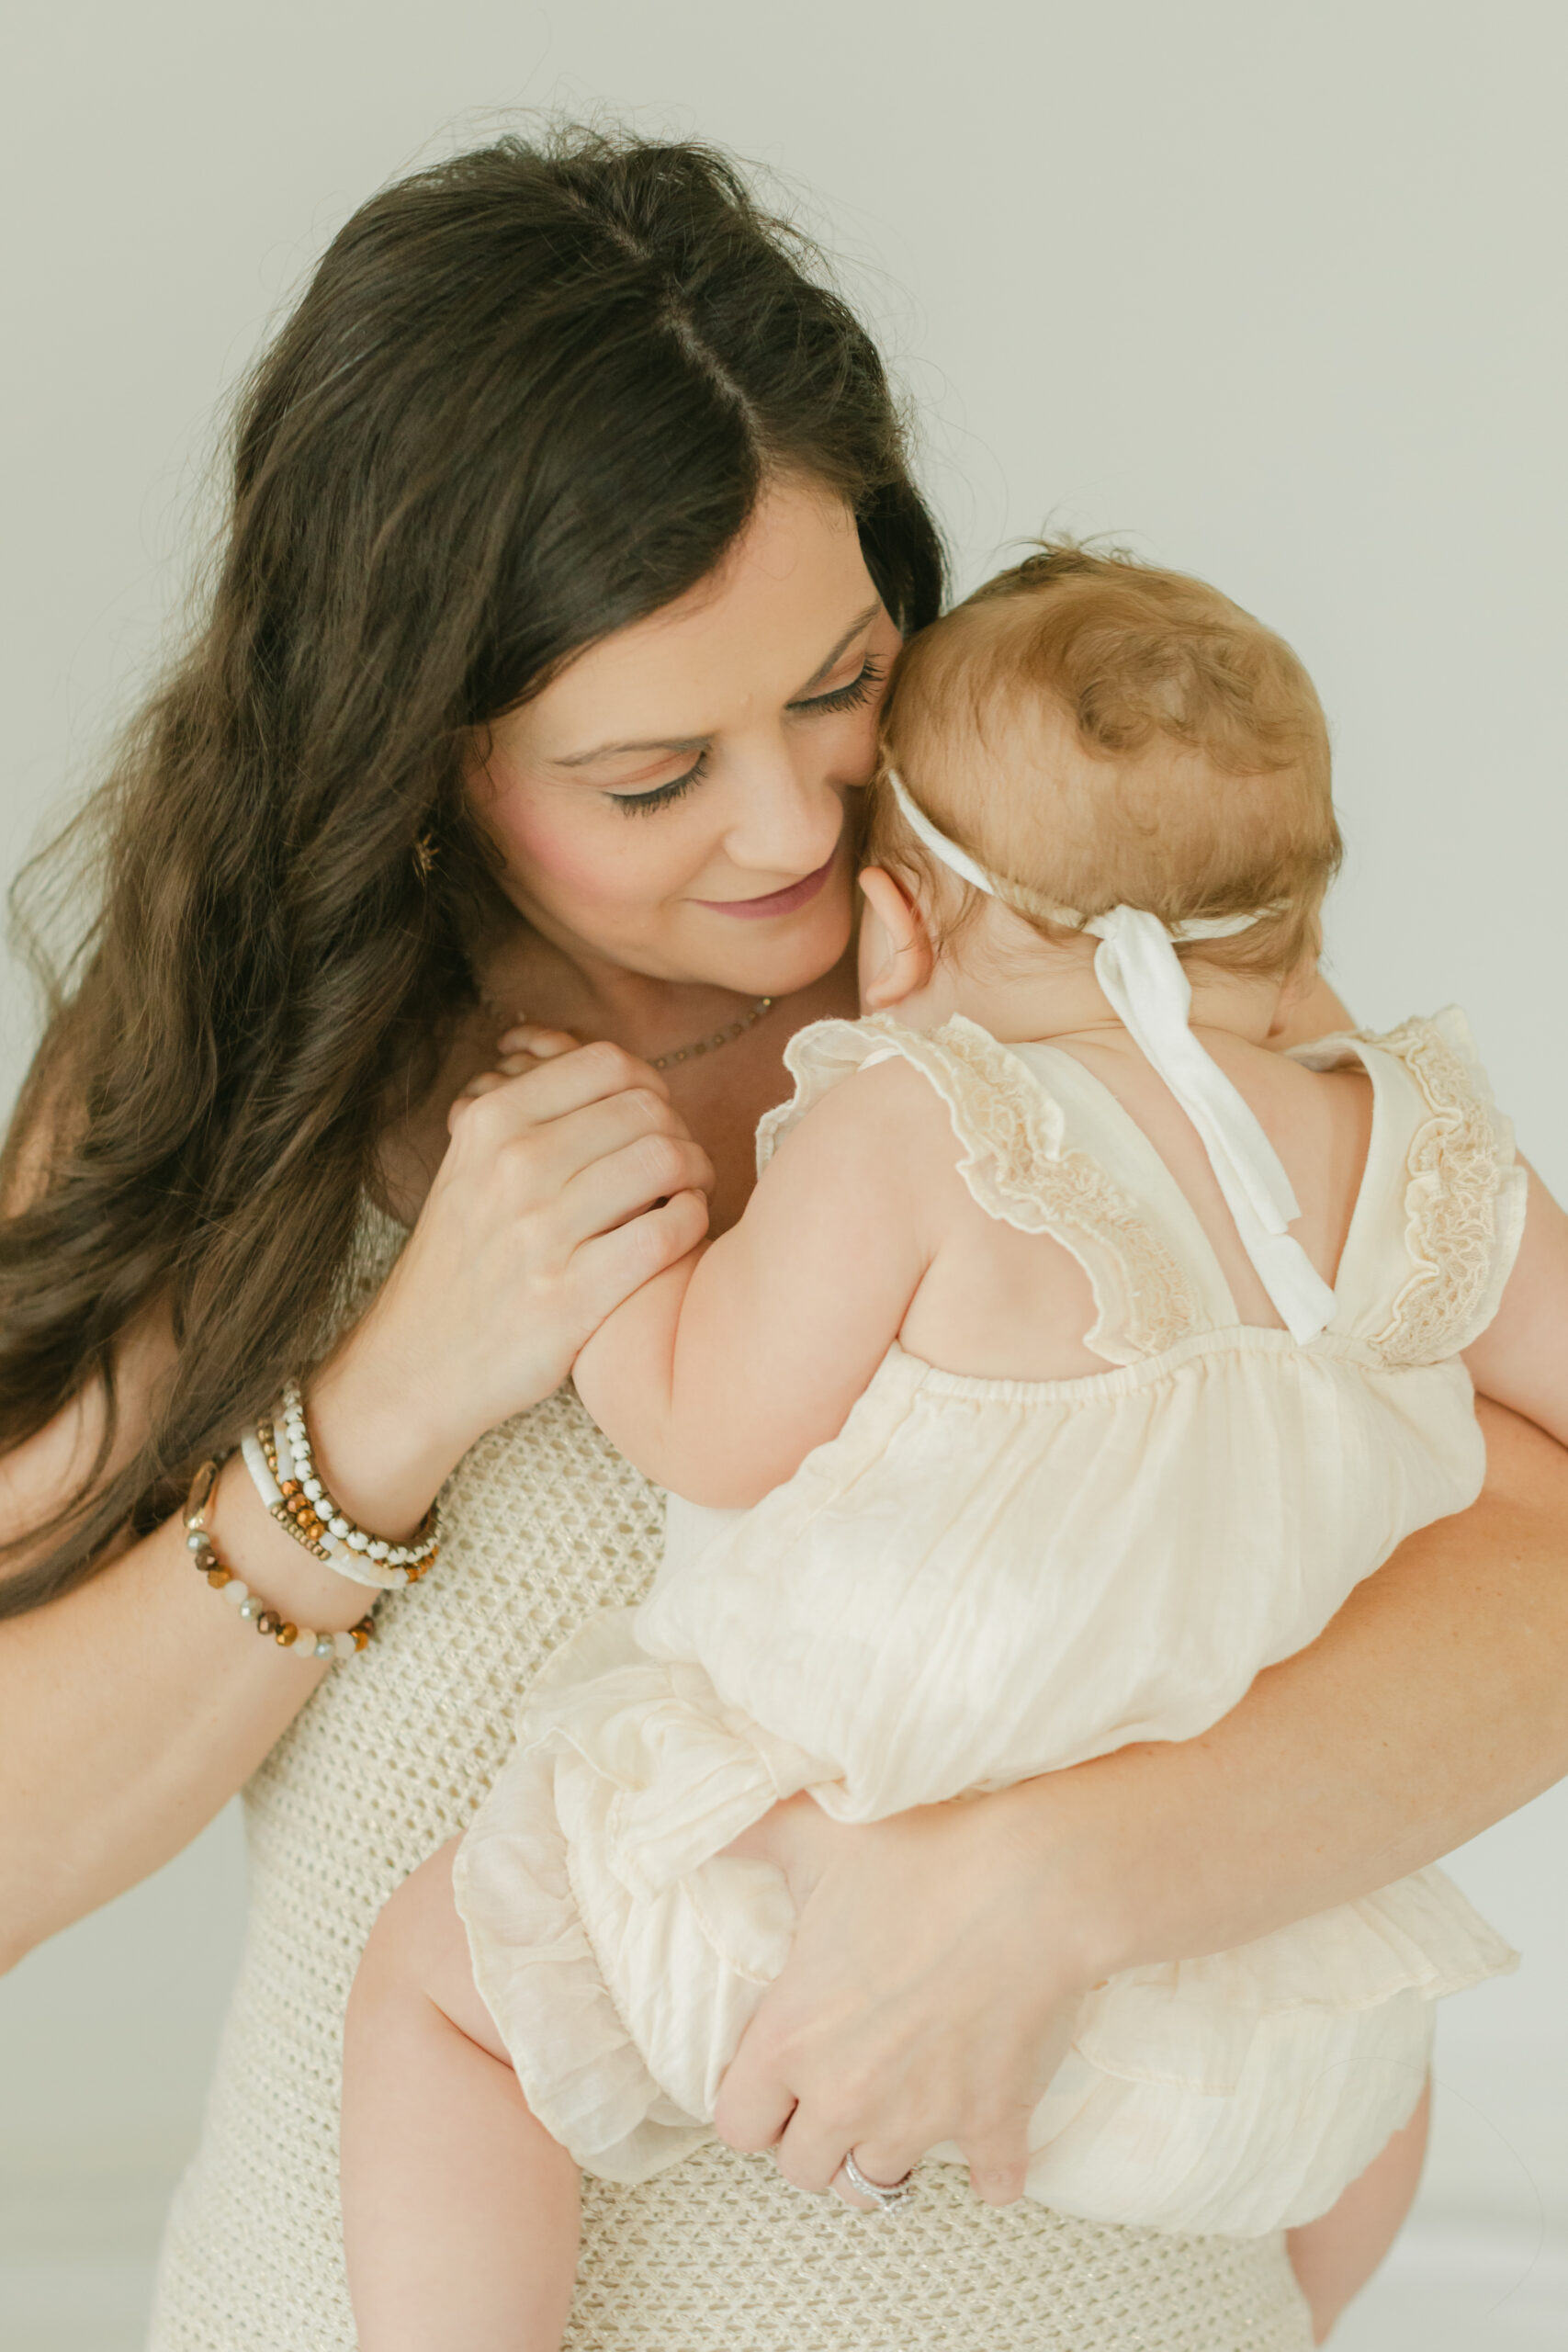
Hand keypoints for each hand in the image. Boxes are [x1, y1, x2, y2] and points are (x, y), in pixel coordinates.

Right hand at [309, 1025, 712, 1529]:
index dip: (648, 1085)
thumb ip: (529, 1107)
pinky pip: (667, 1232)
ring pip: (664, 1160)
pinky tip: (681, 1230)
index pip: (606, 1063)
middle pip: (645, 1109)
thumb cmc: (462, 1260)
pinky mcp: (571, 1296)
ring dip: (696, 1173)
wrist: (415, 1365)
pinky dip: (692, 1223)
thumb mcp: (470, 1164)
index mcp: (489, 1121)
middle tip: (681, 1162)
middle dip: (679, 1130)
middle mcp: (513, 1166)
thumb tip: (595, 1058)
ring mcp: (541, 1232)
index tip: (652, 1118)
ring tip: (688, 1192)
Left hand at [715, 1789, 1087, 2211]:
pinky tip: (988, 2142)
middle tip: (834, 2094)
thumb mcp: (815, 1831)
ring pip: (879, 2183)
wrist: (1030, 1883)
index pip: (738, 2127)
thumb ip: (749, 1834)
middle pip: (804, 2169)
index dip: (752, 2105)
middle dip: (812, 2138)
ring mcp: (921, 2119)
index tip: (775, 2078)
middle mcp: (846, 2095)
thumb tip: (702, 1827)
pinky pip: (993, 2185)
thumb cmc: (917, 1857)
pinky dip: (992, 2170)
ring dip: (883, 2155)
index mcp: (792, 2040)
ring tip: (894, 2114)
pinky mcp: (993, 2122)